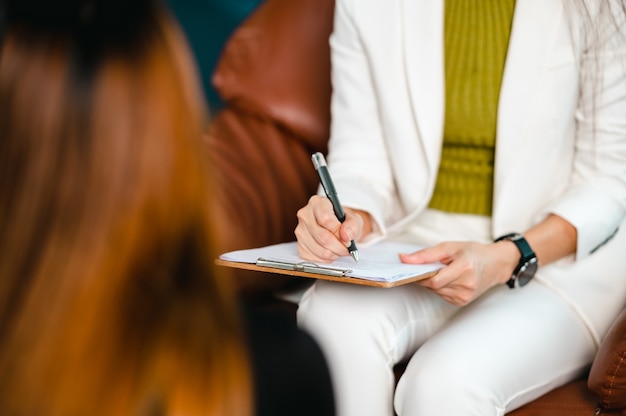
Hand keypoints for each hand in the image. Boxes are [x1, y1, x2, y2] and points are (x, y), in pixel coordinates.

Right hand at [295, 195, 365, 262]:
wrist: (336, 228)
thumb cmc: (343, 221)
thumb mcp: (353, 219)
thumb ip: (353, 225)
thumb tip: (346, 236)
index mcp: (317, 203)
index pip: (325, 219)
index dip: (338, 231)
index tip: (347, 238)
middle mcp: (305, 215)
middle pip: (322, 237)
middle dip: (339, 246)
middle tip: (347, 248)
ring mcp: (300, 232)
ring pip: (320, 250)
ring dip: (334, 254)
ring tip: (340, 249)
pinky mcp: (300, 246)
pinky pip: (315, 258)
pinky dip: (327, 259)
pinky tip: (331, 252)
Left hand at [399, 240, 518, 305]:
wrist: (496, 264)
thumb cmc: (473, 252)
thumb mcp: (450, 247)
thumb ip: (426, 255)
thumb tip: (404, 259)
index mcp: (465, 268)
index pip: (434, 280)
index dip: (421, 275)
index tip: (412, 268)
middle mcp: (466, 285)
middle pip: (433, 286)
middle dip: (426, 276)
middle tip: (428, 266)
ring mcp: (465, 296)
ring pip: (436, 291)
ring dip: (433, 282)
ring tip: (443, 270)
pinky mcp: (462, 302)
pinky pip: (441, 295)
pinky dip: (439, 287)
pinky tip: (448, 279)